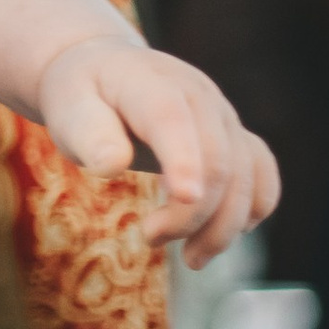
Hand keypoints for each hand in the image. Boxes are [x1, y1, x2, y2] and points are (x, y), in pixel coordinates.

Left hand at [37, 36, 278, 264]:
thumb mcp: (66, 106)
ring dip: (224, 225)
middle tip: (151, 238)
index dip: (183, 160)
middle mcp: (197, 93)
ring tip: (190, 258)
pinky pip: (262, 172)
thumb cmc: (80, 95)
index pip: (173, 120)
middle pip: (217, 159)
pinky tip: (221, 234)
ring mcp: (221, 113)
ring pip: (246, 173)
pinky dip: (253, 208)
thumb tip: (112, 165)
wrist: (103, 70)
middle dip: (192, 212)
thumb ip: (87, 132)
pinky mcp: (234, 134)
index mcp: (151, 82)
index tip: (183, 199)